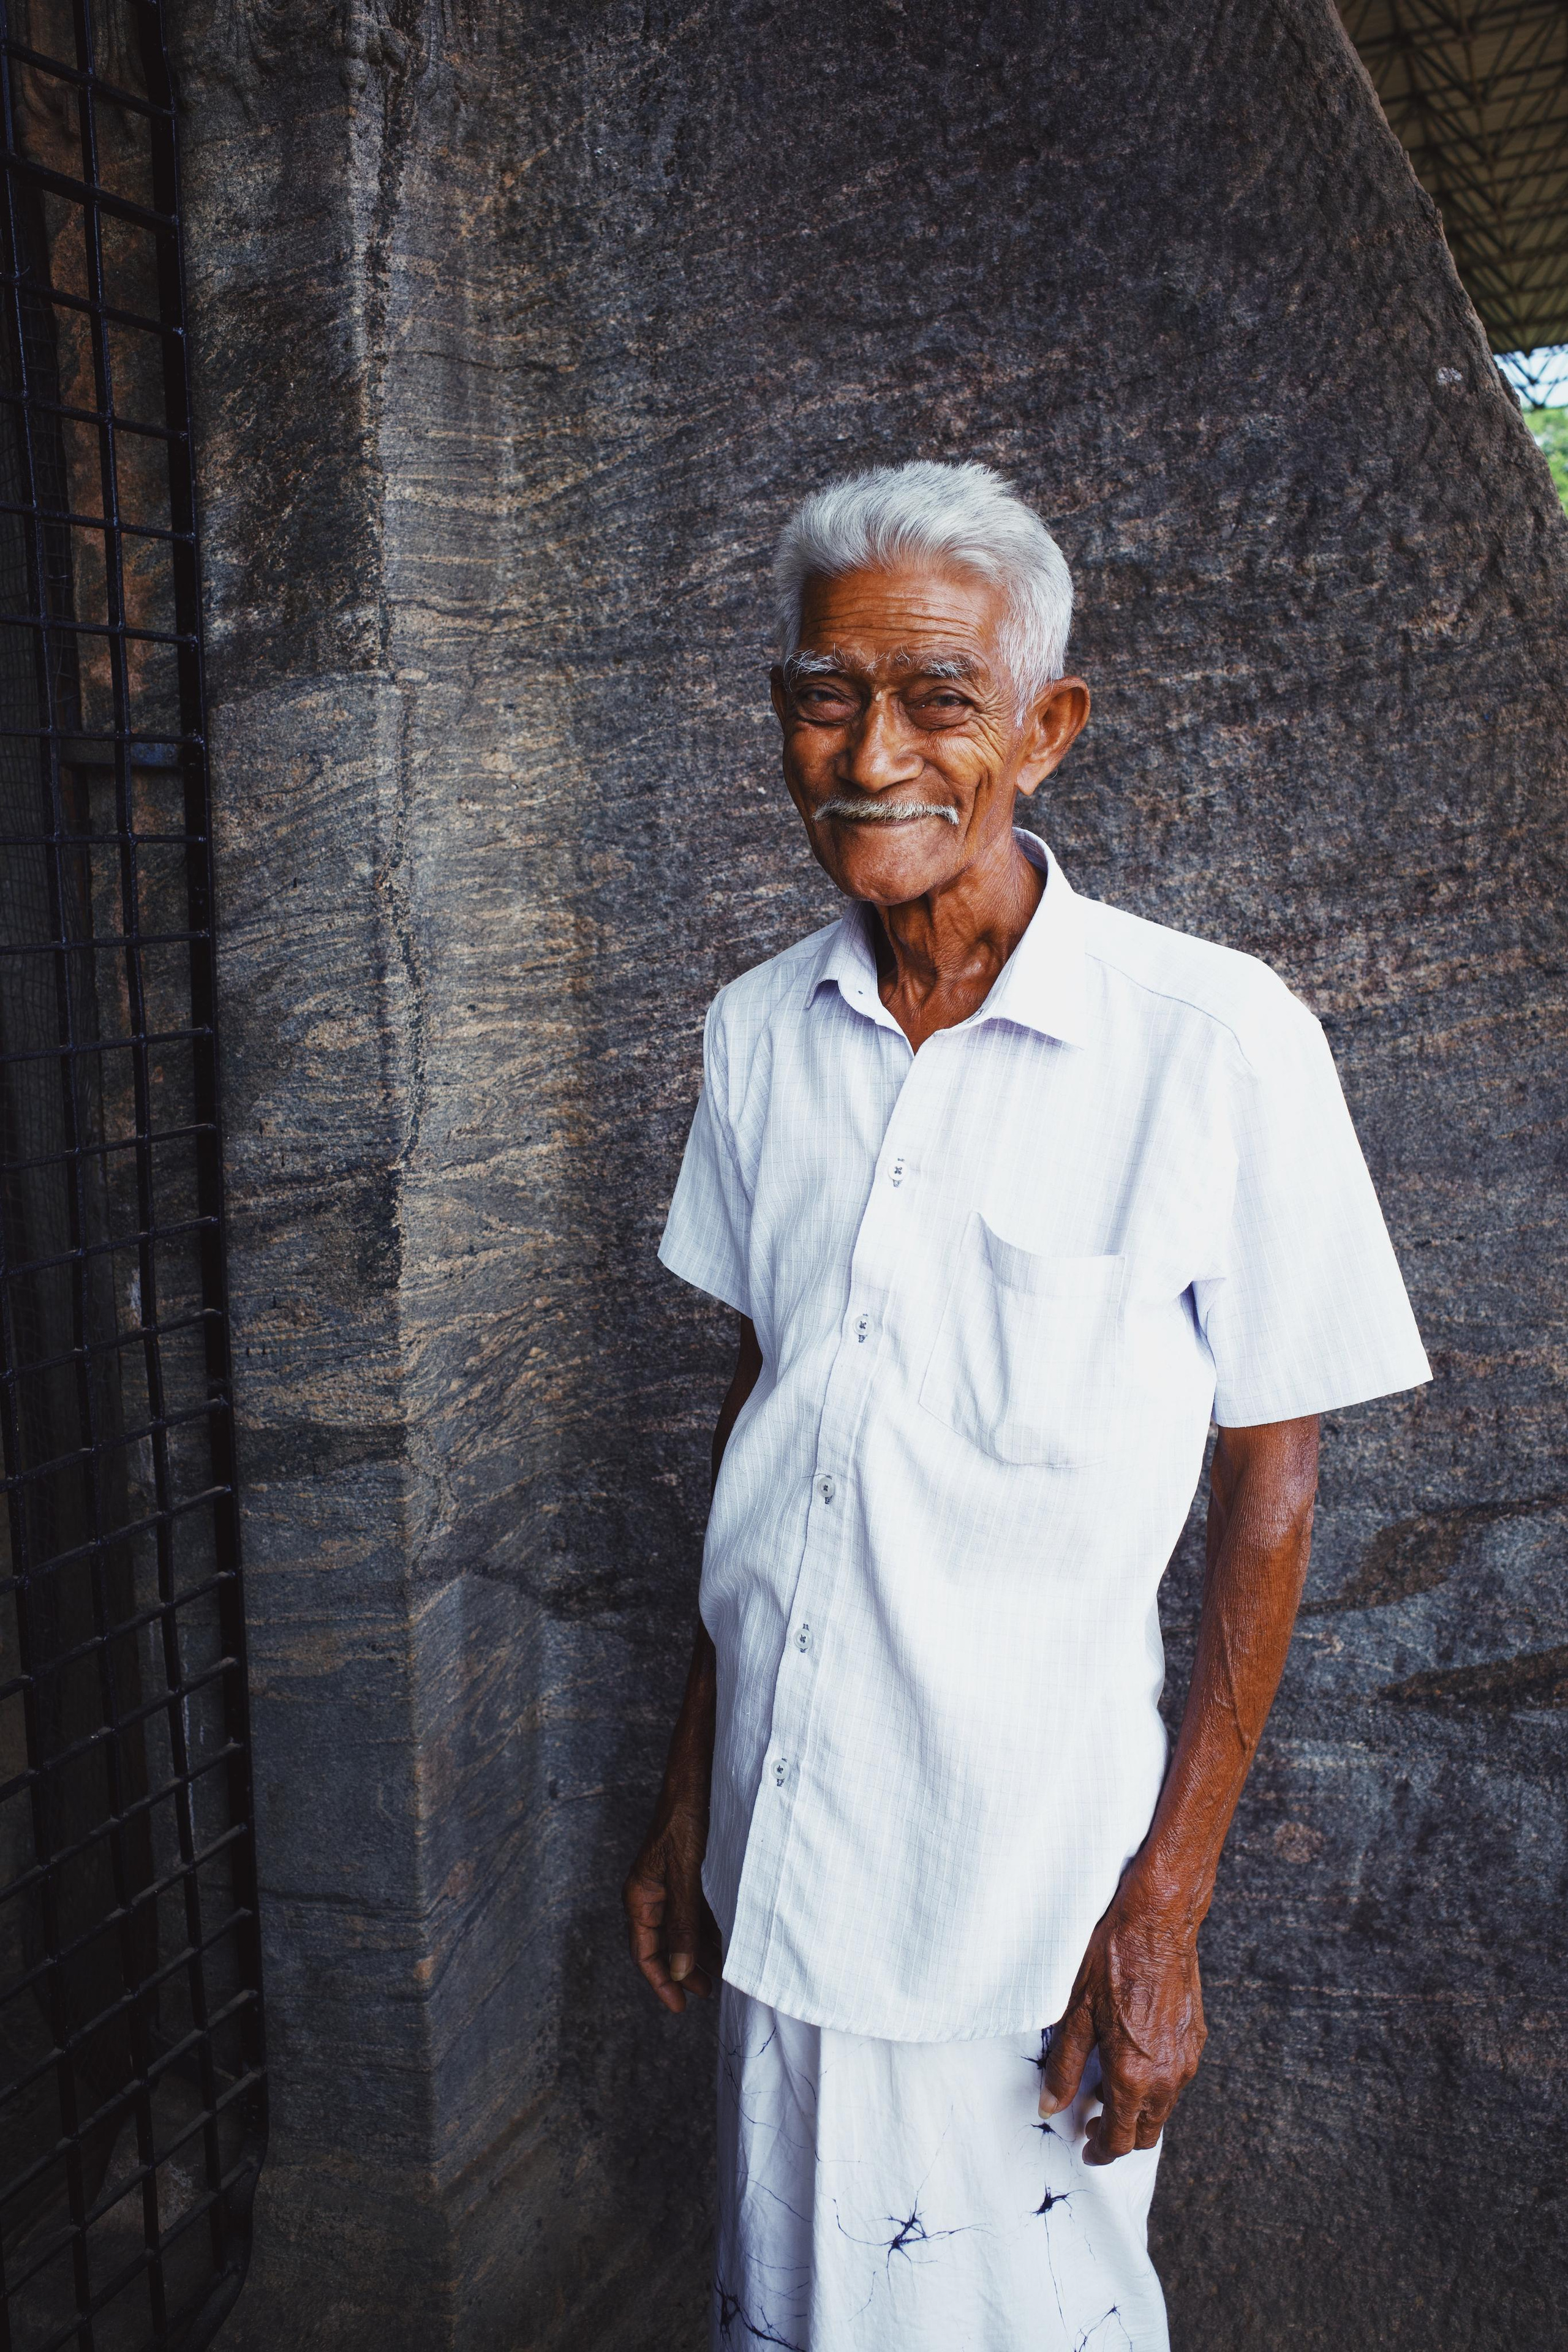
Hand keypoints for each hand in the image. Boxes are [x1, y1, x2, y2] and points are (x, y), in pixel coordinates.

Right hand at [623, 1788, 723, 2014]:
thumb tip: (680, 1971)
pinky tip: (723, 1942)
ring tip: (720, 1975)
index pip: (645, 1952)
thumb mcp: (686, 1873)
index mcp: (640, 1895)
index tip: (681, 2007)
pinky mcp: (685, 1871)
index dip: (661, 1982)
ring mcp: (667, 1882)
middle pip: (662, 1944)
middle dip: (682, 1971)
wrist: (695, 1776)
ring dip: (697, 1952)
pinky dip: (706, 1929)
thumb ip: (683, 1922)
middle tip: (707, 1994)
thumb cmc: (684, 1818)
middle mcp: (650, 1892)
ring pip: (680, 1929)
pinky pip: (692, 1910)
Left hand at [1038, 1876, 1205, 2161]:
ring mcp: (1186, 2059)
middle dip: (1121, 2136)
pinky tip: (1135, 2060)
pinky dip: (1157, 2084)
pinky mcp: (1195, 2039)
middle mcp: (1166, 2076)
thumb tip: (1049, 2106)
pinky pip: (1177, 2079)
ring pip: (1164, 2108)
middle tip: (1094, 2121)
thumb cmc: (1112, 1962)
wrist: (1157, 1924)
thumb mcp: (1075, 2015)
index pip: (1120, 2139)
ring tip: (1110, 2088)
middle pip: (1147, 2132)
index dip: (1101, 2151)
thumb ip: (1063, 2068)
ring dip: (1140, 2110)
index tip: (1087, 2148)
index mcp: (1133, 2076)